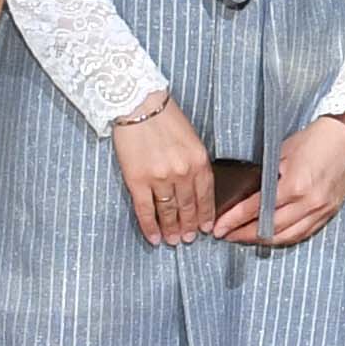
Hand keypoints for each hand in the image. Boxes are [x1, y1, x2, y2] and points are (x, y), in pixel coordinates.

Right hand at [111, 97, 213, 244]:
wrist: (138, 105)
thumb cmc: (165, 118)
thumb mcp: (191, 139)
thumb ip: (195, 163)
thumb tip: (195, 188)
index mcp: (199, 161)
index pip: (206, 196)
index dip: (206, 215)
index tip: (206, 228)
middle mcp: (182, 172)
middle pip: (188, 207)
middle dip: (189, 226)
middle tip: (189, 239)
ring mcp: (160, 178)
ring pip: (168, 212)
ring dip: (171, 229)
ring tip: (173, 241)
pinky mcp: (137, 180)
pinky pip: (145, 210)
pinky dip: (150, 226)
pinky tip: (154, 238)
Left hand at [223, 112, 344, 247]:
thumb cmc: (319, 138)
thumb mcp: (282, 152)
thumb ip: (266, 175)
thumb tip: (248, 193)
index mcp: (294, 185)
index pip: (256, 209)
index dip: (234, 220)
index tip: (221, 227)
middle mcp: (308, 202)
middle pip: (269, 228)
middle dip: (244, 235)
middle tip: (228, 236)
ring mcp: (320, 209)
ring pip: (287, 236)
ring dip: (263, 240)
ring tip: (246, 239)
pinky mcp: (329, 212)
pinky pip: (304, 233)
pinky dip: (285, 238)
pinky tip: (273, 237)